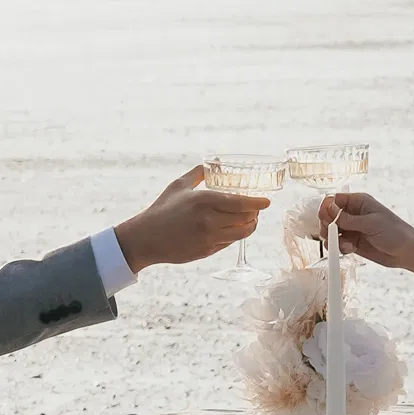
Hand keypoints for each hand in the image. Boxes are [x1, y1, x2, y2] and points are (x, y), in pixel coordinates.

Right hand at [114, 165, 269, 270]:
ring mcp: (210, 238)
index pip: (241, 203)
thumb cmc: (162, 209)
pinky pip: (230, 243)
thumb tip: (215, 163)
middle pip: (246, 219)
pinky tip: (233, 229)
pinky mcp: (207, 251)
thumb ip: (199, 173)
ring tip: (249, 220)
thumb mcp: (179, 185)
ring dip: (249, 226)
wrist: (147, 238)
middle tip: (256, 209)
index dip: (258, 203)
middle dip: (255, 214)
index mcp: (204, 201)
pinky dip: (236, 235)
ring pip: (241, 233)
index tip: (266, 201)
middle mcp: (210, 220)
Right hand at [318, 191, 413, 268]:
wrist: (406, 252)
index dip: (327, 208)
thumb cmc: (394, 232)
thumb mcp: (369, 223)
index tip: (325, 219)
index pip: (335, 200)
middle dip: (327, 225)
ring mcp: (353, 229)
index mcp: (359, 202)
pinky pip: (339, 244)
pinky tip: (350, 249)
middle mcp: (354, 214)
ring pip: (332, 231)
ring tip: (344, 245)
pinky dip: (340, 248)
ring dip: (333, 239)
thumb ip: (347, 218)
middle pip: (329, 216)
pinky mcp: (354, 243)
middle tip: (331, 234)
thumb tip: (328, 208)